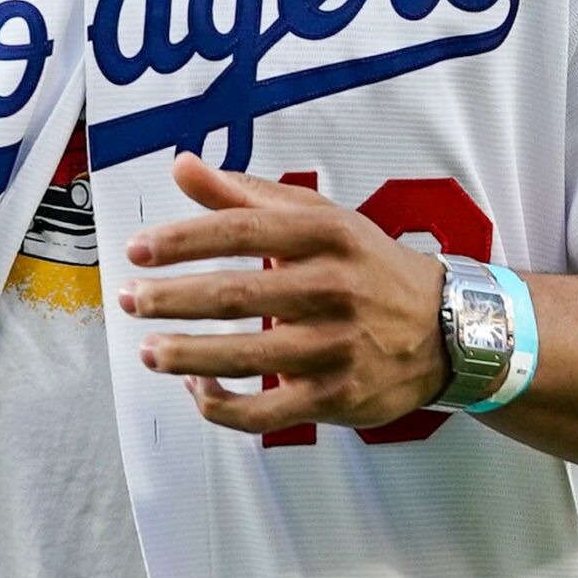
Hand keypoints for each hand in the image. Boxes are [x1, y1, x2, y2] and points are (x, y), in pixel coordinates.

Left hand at [119, 153, 449, 435]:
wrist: (448, 329)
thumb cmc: (368, 268)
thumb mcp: (320, 219)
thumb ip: (245, 195)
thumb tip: (182, 166)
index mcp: (327, 235)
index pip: (243, 231)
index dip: (184, 241)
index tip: (137, 250)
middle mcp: (334, 288)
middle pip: (239, 296)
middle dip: (174, 298)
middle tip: (129, 298)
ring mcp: (337, 347)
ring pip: (249, 357)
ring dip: (189, 355)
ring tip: (149, 350)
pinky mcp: (337, 395)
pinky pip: (266, 411)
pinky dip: (224, 405)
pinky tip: (197, 389)